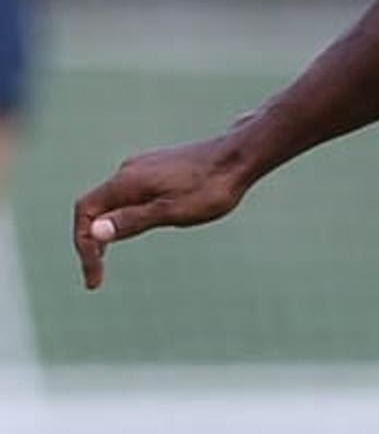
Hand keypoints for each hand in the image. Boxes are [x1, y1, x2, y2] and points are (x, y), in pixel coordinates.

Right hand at [73, 133, 254, 289]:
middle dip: (92, 241)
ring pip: (114, 200)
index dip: (84, 245)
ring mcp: (144, 167)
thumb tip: (95, 231)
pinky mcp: (159, 168)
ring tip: (107, 256)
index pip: (86, 212)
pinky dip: (124, 215)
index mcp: (127, 182)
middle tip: (97, 274)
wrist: (240, 156)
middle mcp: (129, 171)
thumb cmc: (211, 187)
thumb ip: (133, 220)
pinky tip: (137, 227)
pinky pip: (130, 194)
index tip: (95, 276)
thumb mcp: (172, 212)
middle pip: (96, 207)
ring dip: (108, 228)